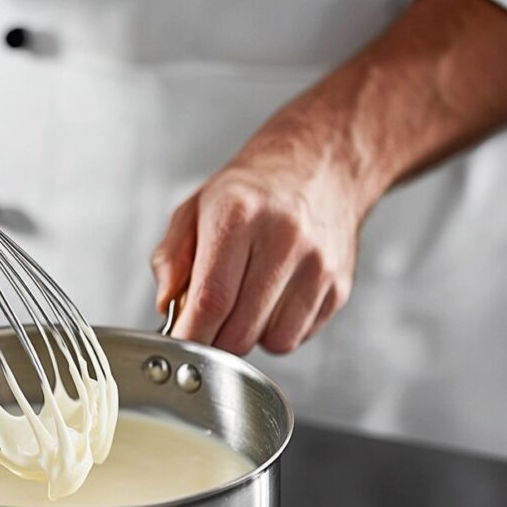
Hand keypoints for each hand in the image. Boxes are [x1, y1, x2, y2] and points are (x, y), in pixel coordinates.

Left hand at [151, 118, 362, 354]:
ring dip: (251, 335)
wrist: (319, 165)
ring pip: (274, 342)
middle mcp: (284, 239)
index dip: (190, 333)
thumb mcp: (195, 208)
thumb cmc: (251, 192)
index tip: (179, 341)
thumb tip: (167, 303)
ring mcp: (318, 264)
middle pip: (240, 330)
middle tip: (209, 319)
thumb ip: (171, 257)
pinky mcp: (339, 284)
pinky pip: (299, 336)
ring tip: (245, 302)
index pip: (211, 300)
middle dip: (215, 338)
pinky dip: (279, 330)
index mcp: (239, 216)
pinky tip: (273, 299)